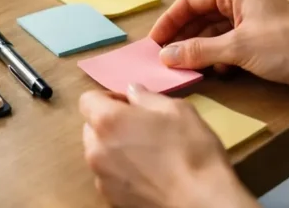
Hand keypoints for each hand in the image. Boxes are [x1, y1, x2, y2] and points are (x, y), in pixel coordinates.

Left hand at [79, 84, 257, 207]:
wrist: (201, 202)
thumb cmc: (191, 151)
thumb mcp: (177, 110)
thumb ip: (148, 97)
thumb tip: (133, 92)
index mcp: (108, 121)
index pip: (88, 99)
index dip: (109, 98)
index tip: (131, 104)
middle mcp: (96, 149)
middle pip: (91, 127)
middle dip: (109, 123)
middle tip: (140, 127)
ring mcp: (101, 177)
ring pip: (98, 153)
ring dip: (114, 147)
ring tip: (145, 153)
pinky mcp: (110, 198)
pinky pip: (108, 176)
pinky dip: (120, 170)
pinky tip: (146, 173)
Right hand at [149, 0, 288, 98]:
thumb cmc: (288, 46)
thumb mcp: (237, 48)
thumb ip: (198, 51)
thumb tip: (166, 56)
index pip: (190, 1)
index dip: (170, 21)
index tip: (154, 43)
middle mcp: (241, 0)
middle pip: (200, 16)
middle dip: (182, 37)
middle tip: (163, 58)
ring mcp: (251, 20)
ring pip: (213, 33)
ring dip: (199, 50)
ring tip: (183, 67)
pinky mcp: (260, 40)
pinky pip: (228, 46)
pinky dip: (217, 57)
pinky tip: (214, 72)